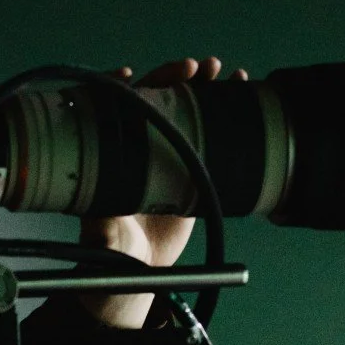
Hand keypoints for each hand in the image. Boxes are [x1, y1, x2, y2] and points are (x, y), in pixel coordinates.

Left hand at [80, 55, 245, 328]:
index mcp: (110, 160)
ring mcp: (163, 157)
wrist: (136, 276)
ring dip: (200, 86)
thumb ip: (105, 233)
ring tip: (221, 71)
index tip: (130, 75)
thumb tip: (105, 225)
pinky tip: (240, 92)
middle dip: (169, 78)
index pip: (112, 113)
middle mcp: (136, 151)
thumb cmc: (110, 259)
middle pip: (152, 102)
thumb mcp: (105, 244)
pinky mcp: (189, 170)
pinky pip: (206, 134)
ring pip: (182, 111)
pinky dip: (222, 112)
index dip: (120, 90)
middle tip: (192, 68)